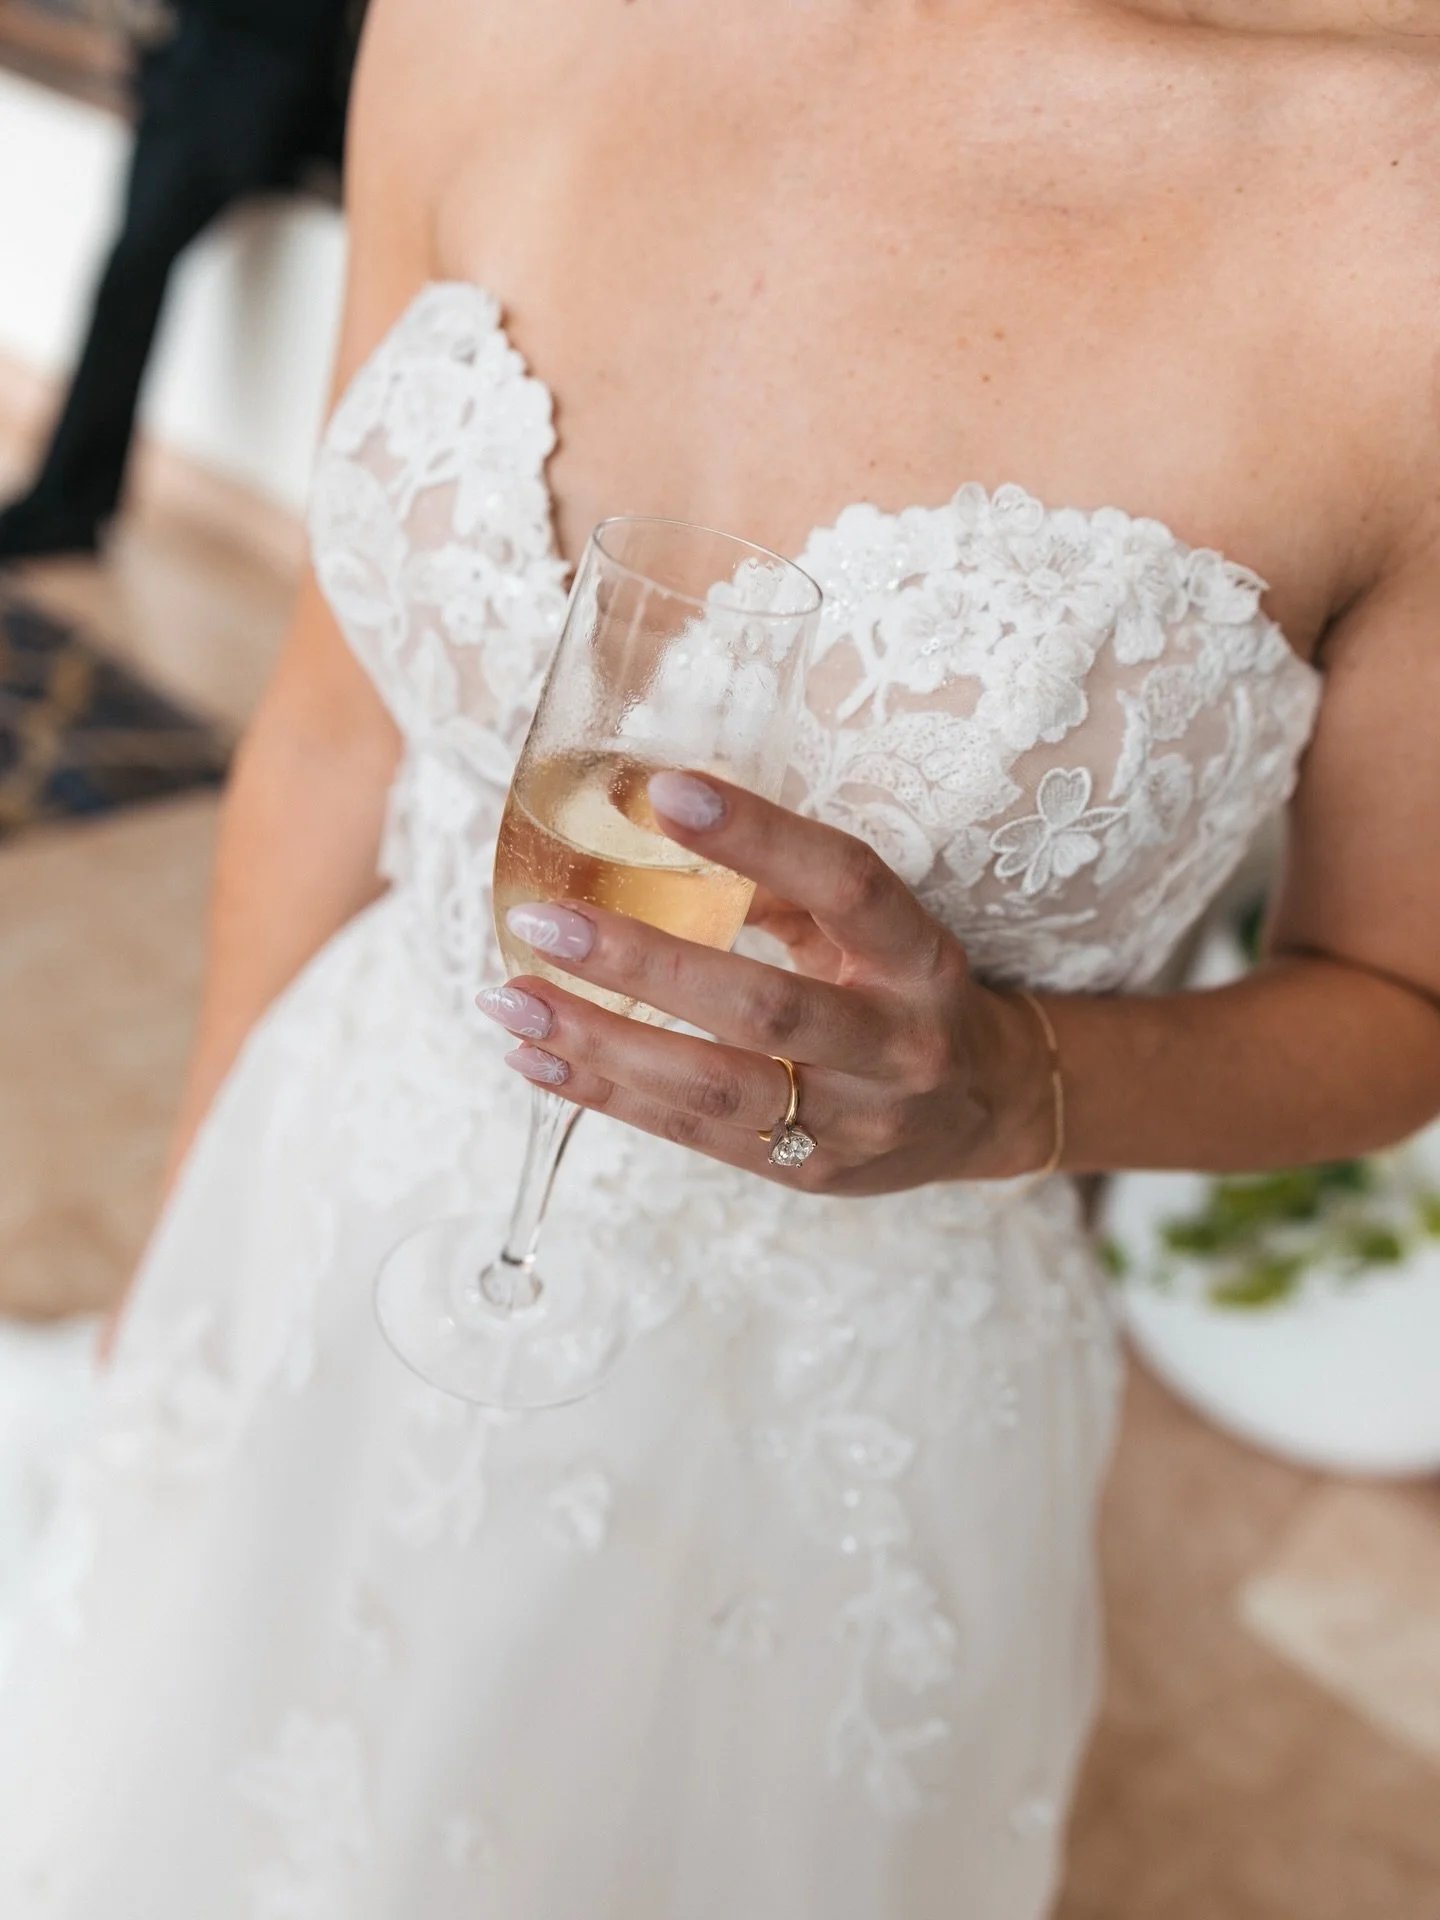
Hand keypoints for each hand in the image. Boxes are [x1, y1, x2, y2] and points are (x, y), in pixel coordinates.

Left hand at [478, 771, 1055, 1195]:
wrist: (984, 1109)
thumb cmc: (904, 991)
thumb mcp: (873, 929)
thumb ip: (784, 888)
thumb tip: (655, 829)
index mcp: (919, 957)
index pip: (847, 884)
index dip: (759, 837)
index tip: (662, 792)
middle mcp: (896, 1044)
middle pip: (765, 1008)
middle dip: (644, 964)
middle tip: (543, 923)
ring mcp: (855, 1120)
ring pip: (716, 1087)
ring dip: (600, 1043)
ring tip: (510, 1003)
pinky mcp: (808, 1174)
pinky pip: (692, 1134)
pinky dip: (605, 1095)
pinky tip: (536, 1060)